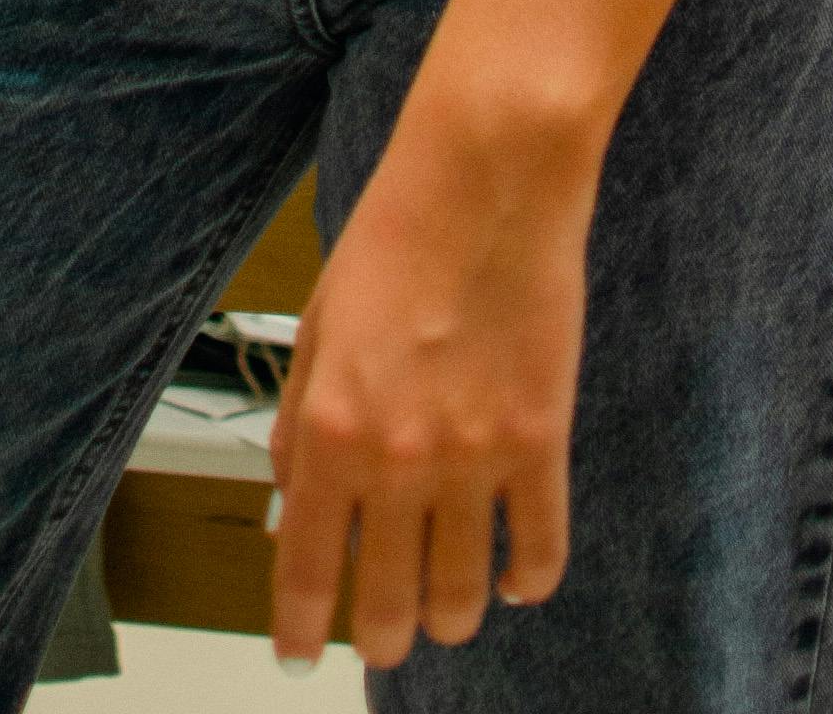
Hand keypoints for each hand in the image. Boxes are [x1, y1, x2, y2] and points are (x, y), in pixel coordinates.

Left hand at [264, 74, 599, 670]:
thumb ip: (301, 420)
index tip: (299, 654)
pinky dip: (528, 581)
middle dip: (380, 638)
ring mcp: (475, 458)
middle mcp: (399, 459)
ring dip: (450, 618)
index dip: (300, 628)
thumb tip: (291, 497)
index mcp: (333, 427)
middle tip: (380, 642)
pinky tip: (517, 580)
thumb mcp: (319, 324)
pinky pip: (540, 550)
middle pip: (387, 602)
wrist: (486, 179)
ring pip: (463, 594)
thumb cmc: (398, 233)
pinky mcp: (541, 442)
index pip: (307, 568)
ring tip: (446, 613)